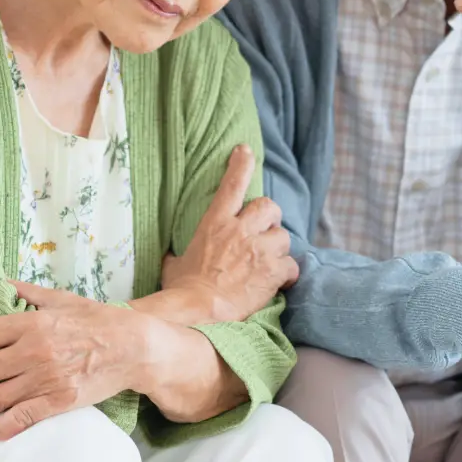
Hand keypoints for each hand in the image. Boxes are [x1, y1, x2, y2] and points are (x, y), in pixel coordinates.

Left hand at [0, 281, 150, 440]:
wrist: (134, 346)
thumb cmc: (97, 320)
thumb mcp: (63, 298)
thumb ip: (29, 293)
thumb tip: (0, 284)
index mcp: (33, 323)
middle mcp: (35, 351)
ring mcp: (47, 378)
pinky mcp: (61, 400)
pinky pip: (26, 416)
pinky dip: (6, 427)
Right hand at [160, 145, 298, 323]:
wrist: (198, 310)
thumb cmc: (182, 290)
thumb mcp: (173, 264)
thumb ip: (178, 253)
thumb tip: (169, 254)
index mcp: (215, 223)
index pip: (231, 185)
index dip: (241, 164)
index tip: (245, 151)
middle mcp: (240, 230)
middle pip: (269, 206)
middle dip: (270, 218)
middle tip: (264, 233)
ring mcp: (259, 249)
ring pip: (283, 236)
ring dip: (279, 248)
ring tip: (270, 263)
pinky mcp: (273, 271)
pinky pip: (292, 265)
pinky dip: (288, 273)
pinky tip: (280, 282)